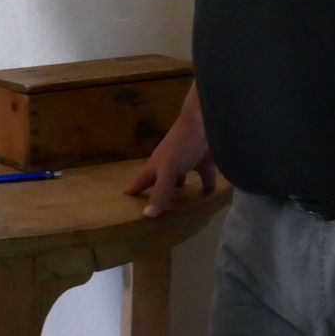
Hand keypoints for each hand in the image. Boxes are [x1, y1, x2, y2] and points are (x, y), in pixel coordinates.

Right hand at [123, 87, 214, 216]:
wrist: (206, 120)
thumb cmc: (182, 144)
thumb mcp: (169, 171)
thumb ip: (160, 192)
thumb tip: (147, 215)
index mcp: (157, 165)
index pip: (142, 180)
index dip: (134, 188)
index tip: (126, 196)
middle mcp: (170, 162)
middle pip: (160, 177)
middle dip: (156, 188)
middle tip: (152, 201)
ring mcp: (187, 158)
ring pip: (181, 174)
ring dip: (180, 184)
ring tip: (179, 197)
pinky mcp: (204, 157)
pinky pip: (204, 173)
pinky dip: (206, 182)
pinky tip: (209, 191)